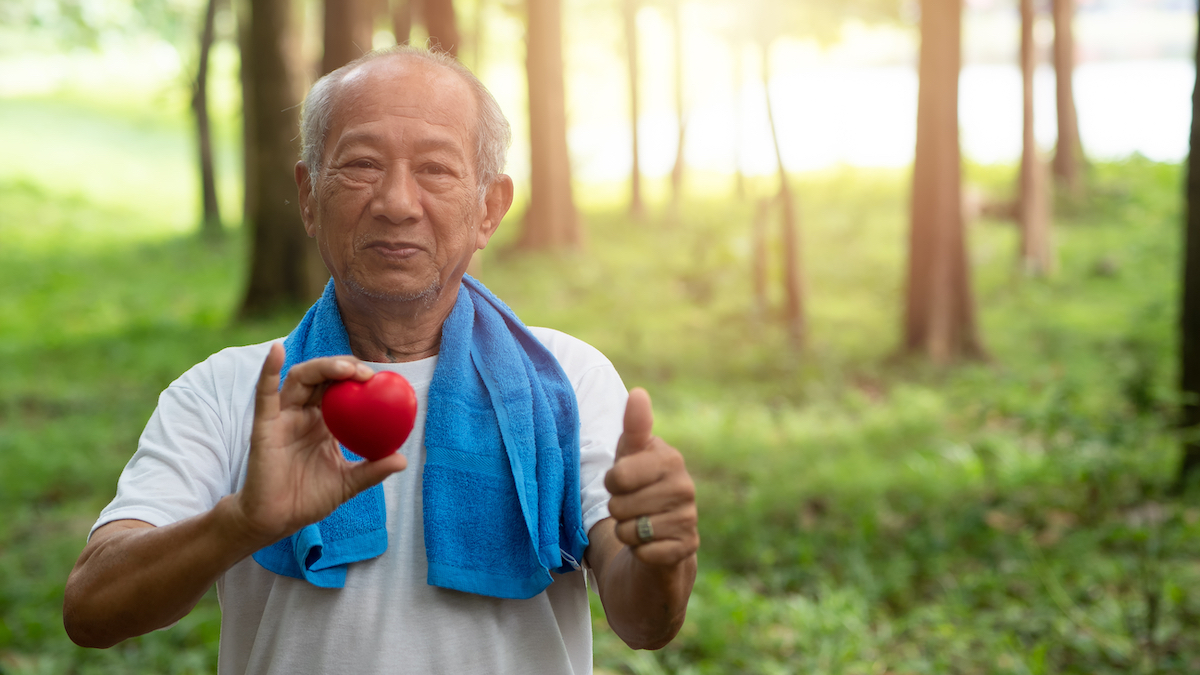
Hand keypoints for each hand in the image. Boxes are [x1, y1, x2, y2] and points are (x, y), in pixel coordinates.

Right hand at [233, 343, 407, 543]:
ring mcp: (283, 416)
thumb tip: (403, 460)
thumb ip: (373, 470)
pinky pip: (264, 393)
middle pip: (324, 376)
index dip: (360, 376)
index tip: (384, 377)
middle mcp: (304, 413)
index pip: (342, 388)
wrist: (277, 520)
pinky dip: (268, 369)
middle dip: (346, 367)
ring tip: (347, 369)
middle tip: (368, 373)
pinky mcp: (264, 424)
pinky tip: (276, 350)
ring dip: (323, 367)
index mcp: (324, 422)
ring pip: (301, 378)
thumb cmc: (309, 499)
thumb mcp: (348, 482)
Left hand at [603, 388, 698, 566]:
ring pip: (630, 531)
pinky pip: (643, 553)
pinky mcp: (686, 548)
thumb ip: (634, 426)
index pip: (618, 476)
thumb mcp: (631, 455)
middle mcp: (686, 487)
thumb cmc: (639, 486)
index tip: (622, 481)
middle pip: (620, 506)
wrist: (658, 534)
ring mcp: (689, 519)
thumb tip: (638, 393)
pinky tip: (652, 543)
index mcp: (670, 459)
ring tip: (640, 523)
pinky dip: (639, 552)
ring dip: (626, 532)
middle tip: (633, 506)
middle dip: (618, 510)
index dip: (612, 483)